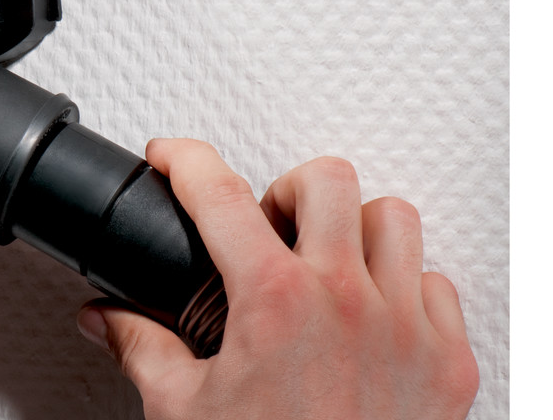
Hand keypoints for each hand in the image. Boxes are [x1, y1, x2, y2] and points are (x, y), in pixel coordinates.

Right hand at [76, 140, 478, 418]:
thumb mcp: (181, 409)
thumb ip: (140, 347)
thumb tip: (104, 319)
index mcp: (274, 301)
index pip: (217, 192)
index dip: (184, 160)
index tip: (172, 158)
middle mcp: (346, 301)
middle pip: (327, 180)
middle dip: (286, 188)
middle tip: (265, 219)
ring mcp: (406, 327)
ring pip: (394, 219)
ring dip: (353, 227)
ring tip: (325, 256)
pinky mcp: (448, 363)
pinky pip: (437, 285)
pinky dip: (405, 285)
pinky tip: (375, 311)